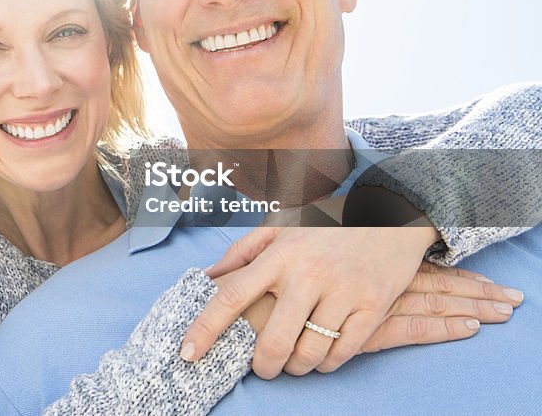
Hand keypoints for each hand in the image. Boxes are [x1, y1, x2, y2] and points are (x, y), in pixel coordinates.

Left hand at [179, 226, 521, 377]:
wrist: (393, 213)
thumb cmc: (328, 224)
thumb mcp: (281, 227)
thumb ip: (241, 253)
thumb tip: (206, 279)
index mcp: (279, 253)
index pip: (232, 295)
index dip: (206, 328)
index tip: (188, 352)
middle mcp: (308, 273)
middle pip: (274, 340)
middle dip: (263, 366)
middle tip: (262, 367)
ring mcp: (343, 290)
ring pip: (310, 354)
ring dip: (297, 367)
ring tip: (294, 360)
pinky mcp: (373, 306)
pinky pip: (343, 353)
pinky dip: (327, 364)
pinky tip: (322, 355)